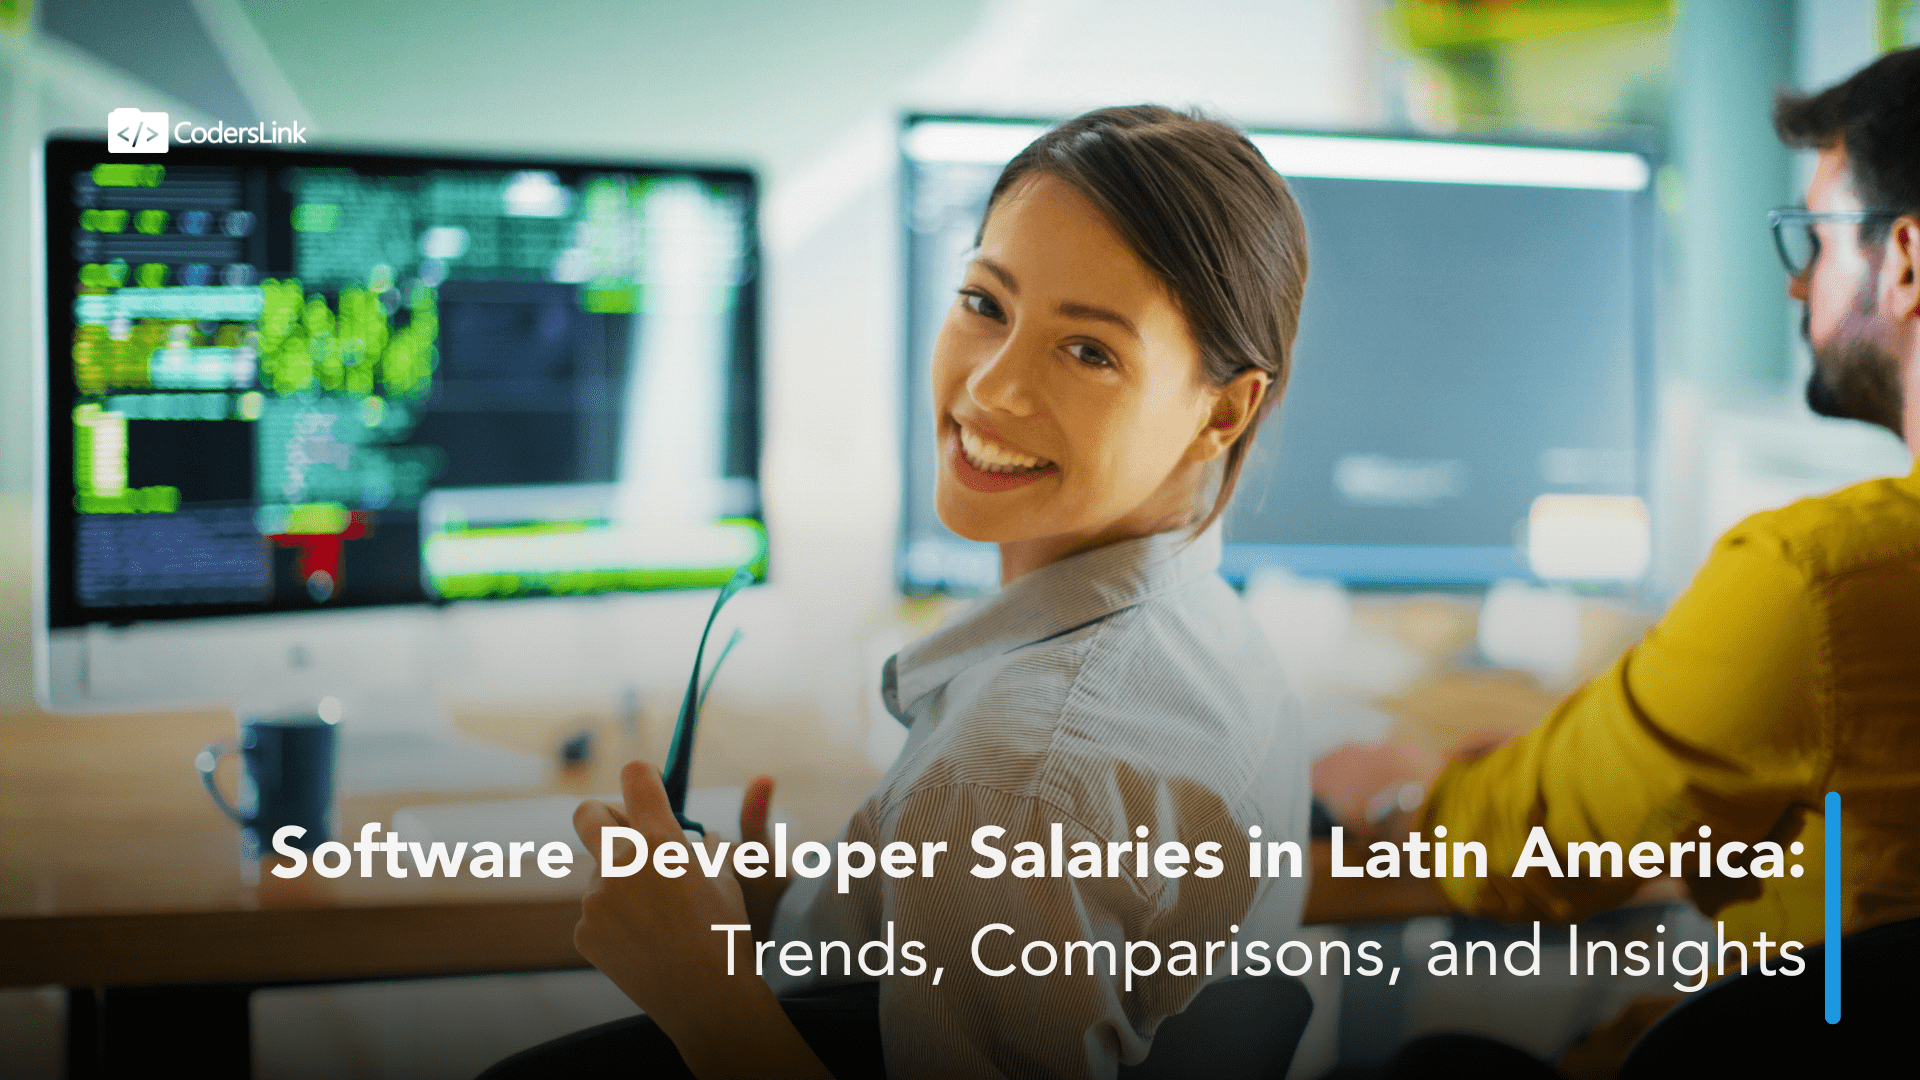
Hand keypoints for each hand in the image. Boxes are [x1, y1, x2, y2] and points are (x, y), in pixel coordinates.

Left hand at [573, 761, 832, 1077]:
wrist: (707, 999)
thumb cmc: (726, 931)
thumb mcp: (727, 873)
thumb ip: (701, 842)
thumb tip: (693, 831)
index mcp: (659, 842)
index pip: (635, 778)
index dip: (642, 775)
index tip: (648, 783)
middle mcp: (619, 864)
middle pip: (588, 813)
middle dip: (605, 812)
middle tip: (629, 830)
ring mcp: (596, 899)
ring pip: (599, 870)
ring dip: (622, 877)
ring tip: (660, 912)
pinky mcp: (584, 931)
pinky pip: (597, 909)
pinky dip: (617, 916)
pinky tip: (647, 938)